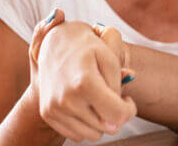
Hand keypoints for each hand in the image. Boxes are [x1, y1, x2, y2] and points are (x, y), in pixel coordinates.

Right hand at [29, 9, 136, 142]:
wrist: (54, 41)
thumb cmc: (88, 48)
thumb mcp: (109, 57)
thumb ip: (119, 87)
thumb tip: (120, 115)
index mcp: (84, 83)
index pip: (118, 115)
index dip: (129, 110)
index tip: (127, 99)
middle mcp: (67, 99)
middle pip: (107, 128)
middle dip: (115, 115)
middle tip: (112, 96)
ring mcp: (54, 108)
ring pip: (92, 135)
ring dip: (100, 122)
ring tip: (98, 100)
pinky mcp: (48, 114)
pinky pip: (76, 135)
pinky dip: (85, 124)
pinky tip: (85, 104)